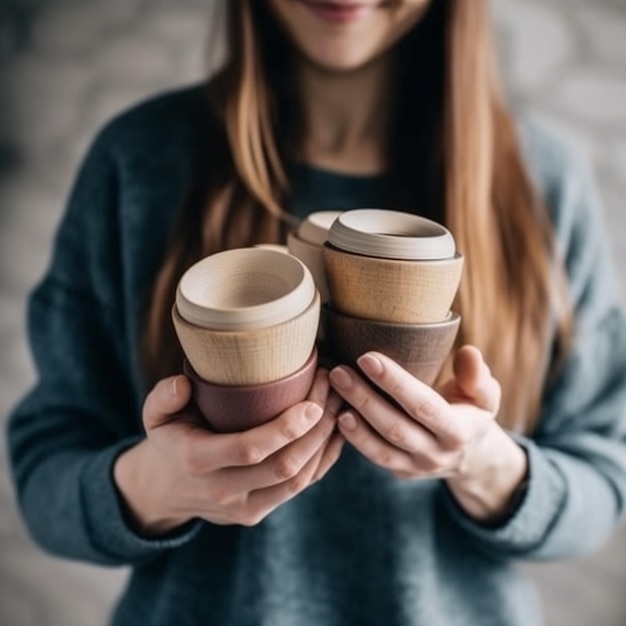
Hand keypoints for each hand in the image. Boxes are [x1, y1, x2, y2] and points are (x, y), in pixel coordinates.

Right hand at [114, 369, 343, 534]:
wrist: (165, 489)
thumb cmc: (169, 439)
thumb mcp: (154, 415)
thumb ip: (163, 396)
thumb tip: (184, 383)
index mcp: (197, 461)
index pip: (249, 449)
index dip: (285, 429)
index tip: (312, 402)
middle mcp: (222, 491)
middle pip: (283, 467)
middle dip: (316, 429)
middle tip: (333, 388)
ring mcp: (243, 508)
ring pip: (298, 481)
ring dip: (325, 442)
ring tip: (340, 403)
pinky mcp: (258, 512)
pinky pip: (300, 488)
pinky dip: (323, 459)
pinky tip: (336, 430)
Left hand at [329, 347, 526, 521]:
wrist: (470, 454)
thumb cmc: (471, 411)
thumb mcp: (485, 395)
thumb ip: (476, 376)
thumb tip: (468, 352)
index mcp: (459, 432)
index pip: (423, 406)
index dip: (396, 383)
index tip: (368, 358)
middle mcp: (437, 454)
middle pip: (395, 428)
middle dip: (364, 399)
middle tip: (338, 371)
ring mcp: (416, 467)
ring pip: (379, 447)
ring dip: (352, 421)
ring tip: (331, 391)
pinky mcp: (400, 472)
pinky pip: (373, 457)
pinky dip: (353, 437)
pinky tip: (334, 413)